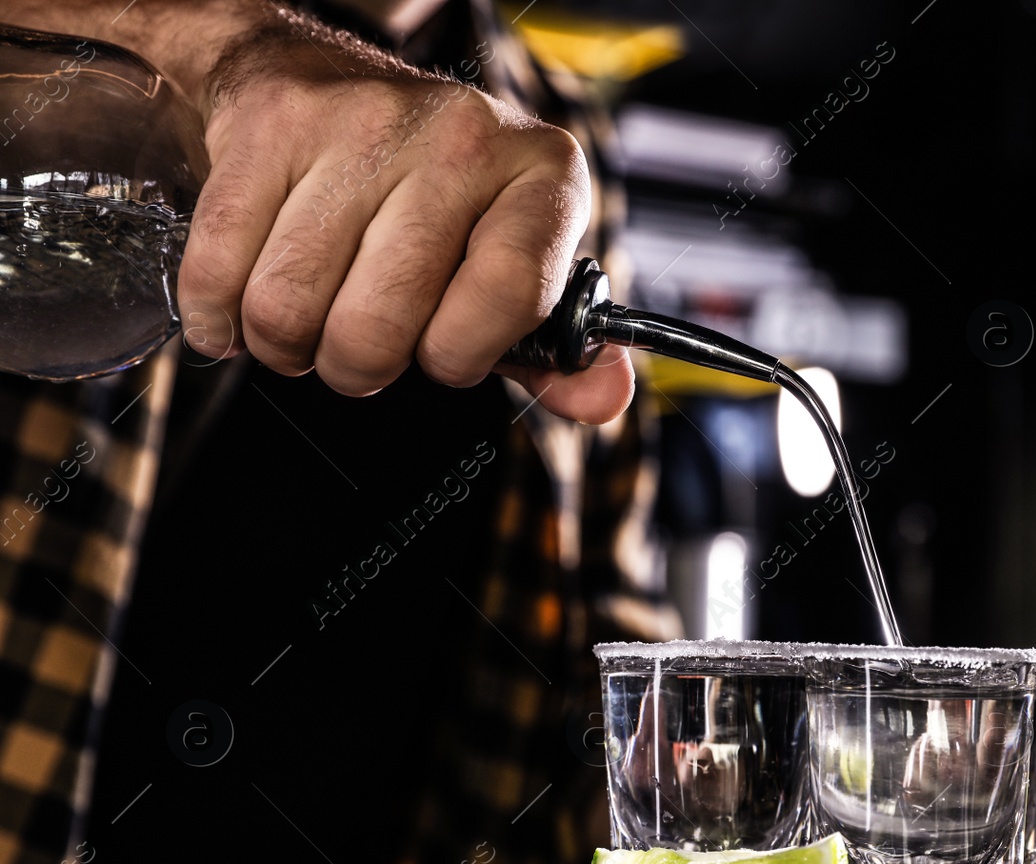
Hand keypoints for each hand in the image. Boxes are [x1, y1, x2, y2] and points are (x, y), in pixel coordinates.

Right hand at [165, 7, 632, 418]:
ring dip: (286, 347)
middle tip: (358, 348)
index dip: (462, 353)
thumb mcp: (517, 265)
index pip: (511, 296)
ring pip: (291, 305)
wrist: (329, 77)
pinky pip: (223, 267)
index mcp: (542, 177)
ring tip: (305, 324)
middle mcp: (462, 138)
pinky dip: (219, 318)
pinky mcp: (274, 126)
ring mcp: (363, 124)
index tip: (442, 356)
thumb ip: (558, 350)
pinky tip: (239, 314)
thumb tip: (601, 400)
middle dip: (357, 367)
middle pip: (382, 321)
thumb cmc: (439, 198)